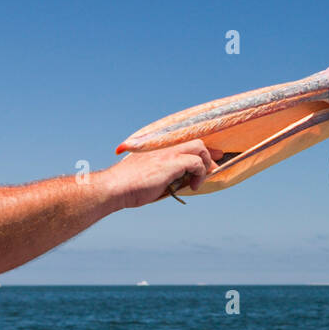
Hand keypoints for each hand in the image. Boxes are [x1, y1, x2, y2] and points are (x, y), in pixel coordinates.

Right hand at [100, 141, 220, 208]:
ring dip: (205, 165)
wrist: (114, 187)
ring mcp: (168, 153)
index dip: (202, 149)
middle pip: (196, 142)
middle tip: (214, 168)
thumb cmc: (128, 186)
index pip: (185, 142)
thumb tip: (181, 181)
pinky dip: (199, 174)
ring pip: (199, 148)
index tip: (213, 155)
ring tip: (199, 181)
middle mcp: (164, 146)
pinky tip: (193, 186)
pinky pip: (196, 162)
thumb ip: (165, 174)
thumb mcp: (149, 176)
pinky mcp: (171, 162)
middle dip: (209, 155)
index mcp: (158, 148)